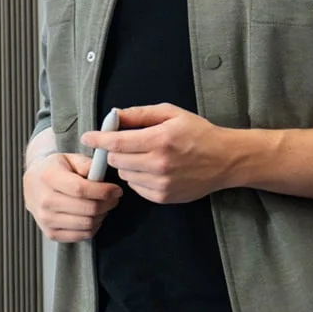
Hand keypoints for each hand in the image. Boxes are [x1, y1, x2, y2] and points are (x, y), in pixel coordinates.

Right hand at [24, 151, 121, 242]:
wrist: (33, 184)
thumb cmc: (55, 170)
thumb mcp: (69, 159)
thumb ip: (86, 164)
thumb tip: (101, 174)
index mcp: (48, 177)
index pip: (81, 189)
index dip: (103, 191)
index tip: (116, 190)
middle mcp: (45, 200)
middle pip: (87, 209)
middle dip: (107, 204)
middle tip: (113, 198)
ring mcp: (46, 219)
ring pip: (87, 224)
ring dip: (101, 216)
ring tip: (102, 206)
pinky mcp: (51, 233)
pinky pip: (81, 236)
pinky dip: (93, 227)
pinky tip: (93, 216)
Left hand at [84, 103, 243, 205]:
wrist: (225, 160)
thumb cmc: (198, 133)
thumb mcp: (171, 114)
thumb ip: (140, 114)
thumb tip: (114, 115)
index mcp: (160, 140)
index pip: (117, 143)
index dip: (98, 140)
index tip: (87, 137)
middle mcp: (159, 164)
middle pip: (116, 161)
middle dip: (114, 152)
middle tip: (123, 144)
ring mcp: (161, 184)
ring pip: (124, 175)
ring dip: (126, 165)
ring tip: (144, 156)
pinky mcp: (163, 197)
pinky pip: (136, 188)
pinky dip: (137, 178)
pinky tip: (152, 169)